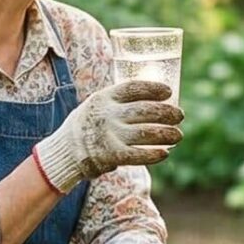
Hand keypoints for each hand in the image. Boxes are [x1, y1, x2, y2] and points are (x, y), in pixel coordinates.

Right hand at [33, 79, 181, 189]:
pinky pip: (138, 155)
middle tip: (180, 115)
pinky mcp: (111, 155)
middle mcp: (107, 114)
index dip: (154, 88)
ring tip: (178, 135)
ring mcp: (109, 135)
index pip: (134, 88)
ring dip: (167, 134)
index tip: (168, 91)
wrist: (63, 153)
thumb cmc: (85, 127)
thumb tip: (151, 100)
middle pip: (145, 110)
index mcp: (104, 98)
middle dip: (167, 113)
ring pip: (147, 133)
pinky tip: (165, 153)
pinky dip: (154, 154)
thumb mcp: (95, 105)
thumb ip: (116, 102)